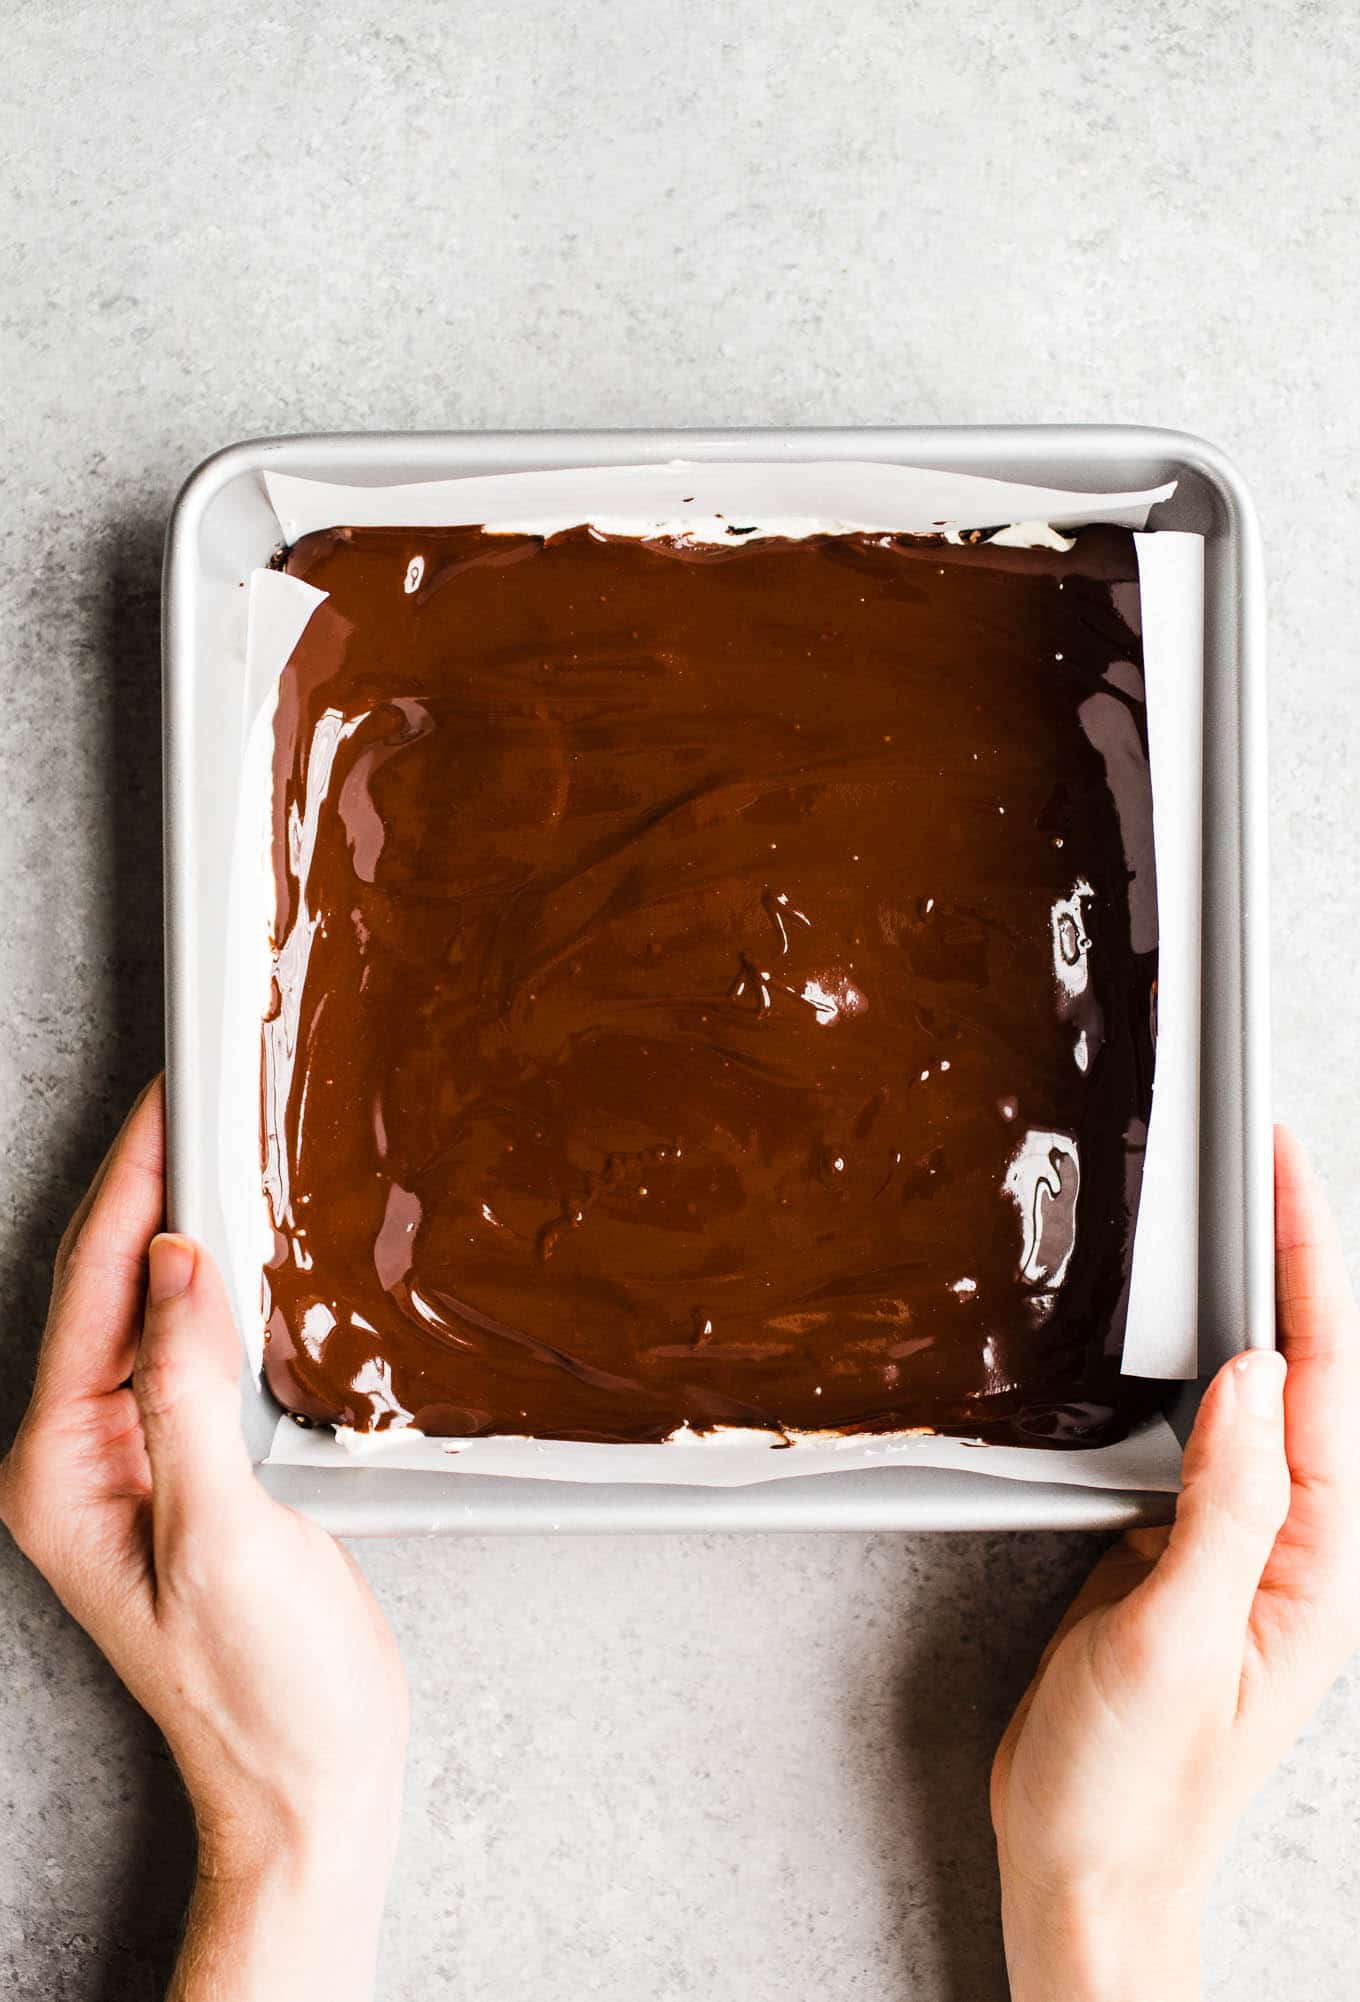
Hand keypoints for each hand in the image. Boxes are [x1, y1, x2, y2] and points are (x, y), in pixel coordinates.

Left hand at [0, 1081, 407, 2001]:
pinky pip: (188, 1350)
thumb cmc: (261, 1688)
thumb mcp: (219, 1533)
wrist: (310, 1779)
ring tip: (219, 1143)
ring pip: (147, 1311)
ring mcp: (133, 1462)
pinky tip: (247, 1249)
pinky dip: (217, 1288)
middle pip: (105, 1287)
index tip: (169, 1100)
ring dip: (182, 1229)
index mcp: (60, 1469)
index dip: (132, 1185)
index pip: (91, 1288)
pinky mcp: (188, 1468)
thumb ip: (183, 1390)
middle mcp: (80, 1458)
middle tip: (200, 1091)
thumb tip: (171, 1263)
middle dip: (148, 1187)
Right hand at [991, 1128, 1359, 2001]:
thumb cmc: (1135, 1785)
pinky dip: (1193, 1369)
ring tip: (1232, 1221)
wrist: (1086, 1865)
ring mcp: (1241, 1546)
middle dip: (1293, 1262)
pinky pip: (1204, 1438)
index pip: (1327, 1386)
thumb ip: (1225, 1508)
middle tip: (1262, 1164)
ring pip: (1259, 1399)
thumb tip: (1254, 1379)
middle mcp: (1294, 1546)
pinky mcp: (1184, 1551)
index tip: (1283, 1176)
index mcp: (1318, 1566)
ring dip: (1249, 1307)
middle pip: (1309, 1376)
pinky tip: (1179, 1338)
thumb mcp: (1178, 1643)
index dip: (1309, 1269)